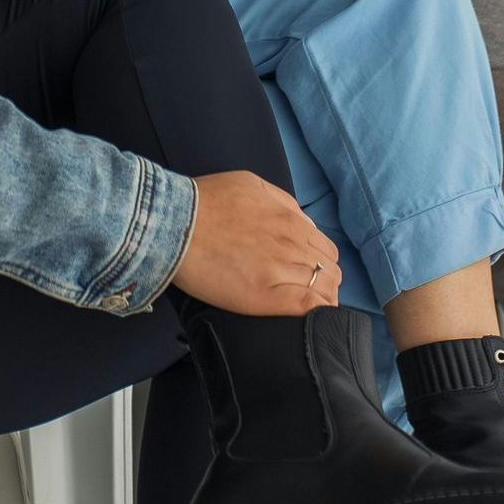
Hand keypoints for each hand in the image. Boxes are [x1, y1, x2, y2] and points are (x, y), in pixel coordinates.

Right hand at [172, 171, 341, 314]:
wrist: (173, 223)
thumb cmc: (204, 201)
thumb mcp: (251, 184)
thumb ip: (282, 202)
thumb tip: (303, 221)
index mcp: (290, 219)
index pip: (326, 249)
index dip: (320, 263)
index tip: (307, 273)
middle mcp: (292, 243)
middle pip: (330, 271)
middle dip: (324, 282)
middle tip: (305, 293)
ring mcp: (281, 270)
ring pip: (325, 290)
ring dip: (321, 299)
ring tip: (303, 308)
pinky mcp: (267, 296)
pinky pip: (311, 308)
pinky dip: (317, 313)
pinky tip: (310, 319)